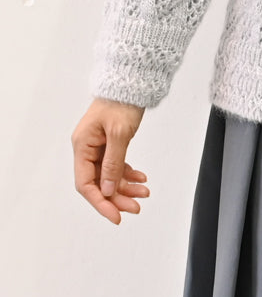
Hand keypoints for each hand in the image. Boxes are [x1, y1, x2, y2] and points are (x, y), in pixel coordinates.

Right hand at [71, 97, 147, 224]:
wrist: (132, 80)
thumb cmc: (122, 101)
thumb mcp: (119, 133)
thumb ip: (113, 162)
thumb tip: (106, 190)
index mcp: (82, 145)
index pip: (85, 183)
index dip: (100, 202)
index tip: (115, 215)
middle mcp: (87, 147)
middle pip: (98, 182)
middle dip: (116, 197)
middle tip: (135, 207)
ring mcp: (98, 145)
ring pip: (109, 175)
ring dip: (125, 187)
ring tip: (143, 194)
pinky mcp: (110, 142)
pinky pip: (116, 164)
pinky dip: (128, 174)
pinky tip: (141, 179)